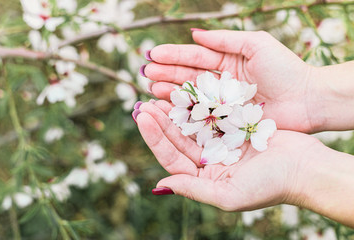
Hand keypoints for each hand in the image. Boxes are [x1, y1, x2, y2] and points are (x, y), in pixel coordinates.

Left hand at [135, 100, 324, 210]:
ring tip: (158, 95)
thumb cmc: (270, 186)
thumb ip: (193, 190)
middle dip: (160, 122)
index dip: (155, 139)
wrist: (305, 168)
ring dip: (175, 111)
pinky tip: (185, 92)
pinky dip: (197, 104)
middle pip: (178, 140)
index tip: (142, 118)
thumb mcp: (229, 195)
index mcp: (204, 179)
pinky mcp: (233, 129)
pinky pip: (210, 114)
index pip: (172, 158)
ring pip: (191, 126)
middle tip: (144, 104)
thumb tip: (160, 185)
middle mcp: (209, 162)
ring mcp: (221, 144)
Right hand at [144, 30, 323, 132]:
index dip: (174, 55)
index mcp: (227, 61)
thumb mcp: (256, 44)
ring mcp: (222, 102)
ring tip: (152, 88)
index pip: (196, 57)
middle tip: (146, 73)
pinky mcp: (226, 120)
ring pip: (192, 96)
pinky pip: (202, 115)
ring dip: (171, 92)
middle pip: (189, 76)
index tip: (153, 54)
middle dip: (167, 73)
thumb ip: (225, 40)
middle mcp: (221, 82)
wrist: (307, 100)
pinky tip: (168, 108)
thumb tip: (194, 34)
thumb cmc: (285, 69)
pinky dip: (184, 112)